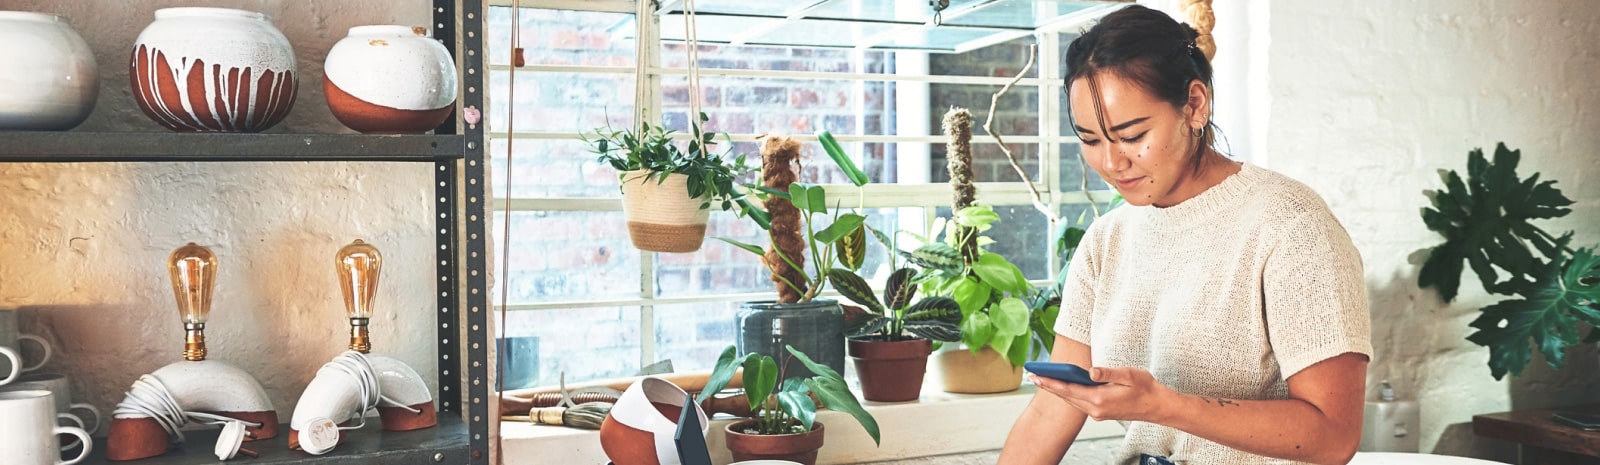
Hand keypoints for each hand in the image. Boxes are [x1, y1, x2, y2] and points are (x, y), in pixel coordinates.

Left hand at [1027, 366, 1171, 422]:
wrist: (1157, 406)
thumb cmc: (1145, 388)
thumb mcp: (1128, 375)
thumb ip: (1107, 373)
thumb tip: (1090, 371)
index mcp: (1100, 399)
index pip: (1069, 389)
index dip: (1051, 382)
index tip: (1037, 376)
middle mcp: (1096, 409)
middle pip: (1067, 396)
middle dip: (1049, 386)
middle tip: (1032, 376)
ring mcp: (1098, 413)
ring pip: (1072, 401)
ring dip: (1058, 390)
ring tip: (1043, 380)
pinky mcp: (1101, 413)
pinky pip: (1080, 403)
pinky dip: (1069, 394)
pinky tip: (1064, 387)